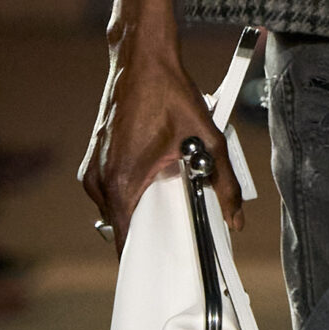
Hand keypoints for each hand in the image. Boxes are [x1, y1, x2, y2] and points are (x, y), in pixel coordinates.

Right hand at [79, 35, 241, 246]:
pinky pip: (111, 190)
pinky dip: (130, 190)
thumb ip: (225, 184)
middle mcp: (100, 180)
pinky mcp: (93, 158)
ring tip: (166, 194)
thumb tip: (236, 220)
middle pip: (123, 228)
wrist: (141, 59)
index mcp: (122, 182)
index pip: (126, 242)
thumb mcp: (208, 140)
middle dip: (149, 232)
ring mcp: (93, 169)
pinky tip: (152, 177)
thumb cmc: (169, 95)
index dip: (144, 260)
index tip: (161, 270)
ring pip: (116, 209)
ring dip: (140, 207)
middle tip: (177, 228)